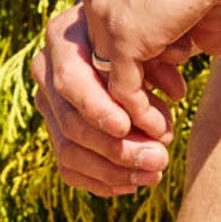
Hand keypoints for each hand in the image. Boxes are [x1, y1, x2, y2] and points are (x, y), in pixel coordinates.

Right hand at [32, 0, 183, 198]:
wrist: (126, 45)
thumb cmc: (141, 37)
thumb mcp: (148, 41)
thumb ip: (156, 66)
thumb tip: (174, 95)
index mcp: (63, 40)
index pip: (70, 81)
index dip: (96, 108)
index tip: (126, 127)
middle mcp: (45, 74)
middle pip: (71, 124)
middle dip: (117, 148)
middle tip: (160, 158)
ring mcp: (48, 106)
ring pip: (69, 153)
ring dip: (115, 171)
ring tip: (155, 174)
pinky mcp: (56, 133)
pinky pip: (70, 169)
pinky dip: (102, 181)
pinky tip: (133, 184)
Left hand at [76, 0, 220, 142]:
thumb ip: (200, 22)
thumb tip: (211, 49)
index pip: (111, 24)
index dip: (142, 50)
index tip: (172, 66)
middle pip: (105, 50)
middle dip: (140, 77)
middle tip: (170, 97)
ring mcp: (105, 15)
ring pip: (111, 74)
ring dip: (138, 101)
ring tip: (167, 116)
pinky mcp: (124, 38)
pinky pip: (123, 90)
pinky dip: (140, 113)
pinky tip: (161, 127)